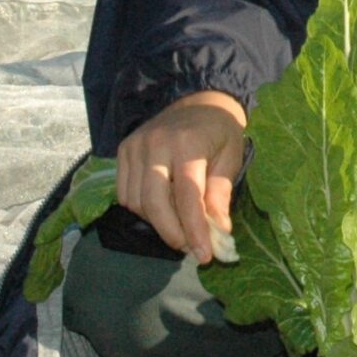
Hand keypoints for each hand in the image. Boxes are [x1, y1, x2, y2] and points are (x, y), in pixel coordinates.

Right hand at [115, 91, 245, 265]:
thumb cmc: (220, 132)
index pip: (188, 196)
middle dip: (172, 233)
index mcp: (188, 143)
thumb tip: (218, 232)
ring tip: (180, 227)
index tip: (204, 255)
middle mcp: (156, 144)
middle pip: (154, 202)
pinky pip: (125, 193)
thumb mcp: (232, 158)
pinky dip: (142, 209)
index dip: (195, 230)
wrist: (199, 101)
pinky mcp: (124, 150)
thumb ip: (221, 193)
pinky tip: (162, 209)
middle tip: (189, 248)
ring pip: (137, 202)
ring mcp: (135, 146)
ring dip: (157, 223)